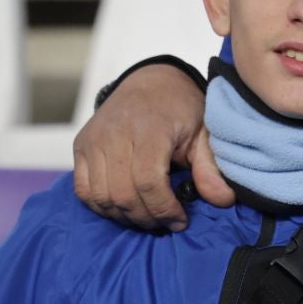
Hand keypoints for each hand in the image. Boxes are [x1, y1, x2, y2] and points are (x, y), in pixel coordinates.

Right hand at [73, 64, 231, 229]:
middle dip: (147, 218)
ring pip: (101, 196)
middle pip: (123, 194)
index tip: (180, 220)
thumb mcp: (203, 132)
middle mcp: (115, 133)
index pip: (149, 182)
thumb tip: (221, 200)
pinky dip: (102, 206)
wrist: (150, 81)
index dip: (164, 209)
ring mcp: (94, 139)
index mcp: (150, 128)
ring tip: (147, 215)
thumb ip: (210, 166)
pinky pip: (83, 190)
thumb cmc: (180, 108)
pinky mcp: (81, 145)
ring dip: (124, 216)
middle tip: (165, 222)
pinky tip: (123, 207)